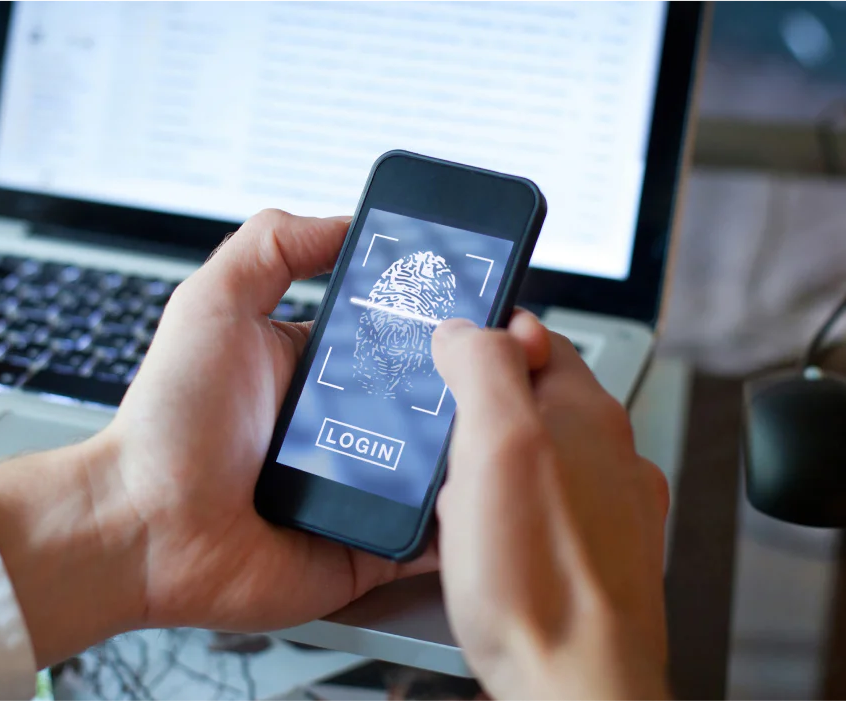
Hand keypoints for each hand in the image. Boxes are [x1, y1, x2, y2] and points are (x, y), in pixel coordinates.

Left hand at [0, 209, 548, 666]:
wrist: (143, 528)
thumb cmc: (167, 424)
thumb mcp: (211, 306)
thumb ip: (271, 248)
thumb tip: (343, 220)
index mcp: (314, 368)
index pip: (398, 334)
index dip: (442, 319)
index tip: (488, 301)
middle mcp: (342, 425)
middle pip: (434, 396)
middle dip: (477, 379)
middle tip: (518, 361)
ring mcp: (358, 488)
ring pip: (445, 463)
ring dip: (480, 444)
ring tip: (518, 420)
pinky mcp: (365, 545)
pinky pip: (431, 534)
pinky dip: (464, 519)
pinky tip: (496, 494)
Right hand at [431, 320, 670, 700]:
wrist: (574, 685)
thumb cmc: (538, 582)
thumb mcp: (496, 445)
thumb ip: (484, 369)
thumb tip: (467, 327)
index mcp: (587, 412)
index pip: (537, 338)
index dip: (485, 341)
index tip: (446, 359)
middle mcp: (608, 454)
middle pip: (533, 400)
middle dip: (478, 415)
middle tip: (444, 445)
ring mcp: (607, 507)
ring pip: (534, 459)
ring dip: (489, 469)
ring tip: (458, 501)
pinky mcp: (594, 553)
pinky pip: (538, 512)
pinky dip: (506, 515)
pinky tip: (485, 542)